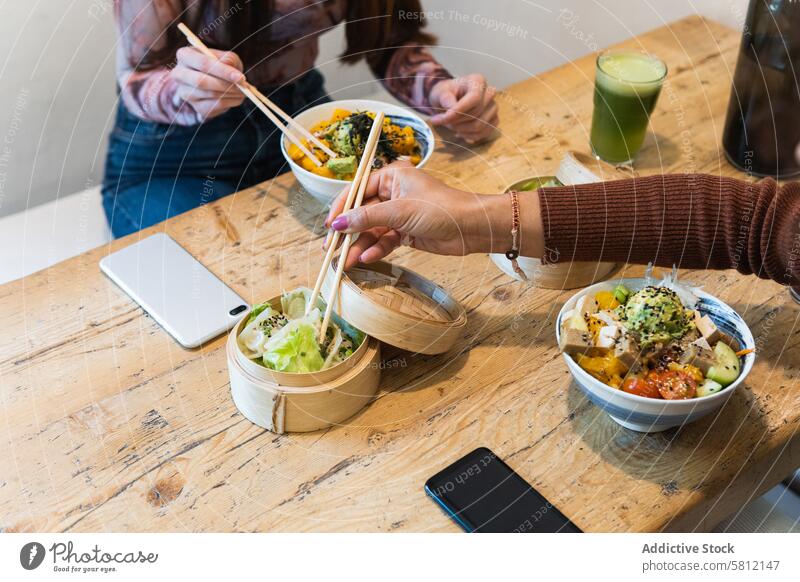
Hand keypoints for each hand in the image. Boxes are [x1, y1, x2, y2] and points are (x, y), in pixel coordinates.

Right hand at [171, 47, 245, 121]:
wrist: (212, 80)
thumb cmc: (219, 64)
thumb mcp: (225, 56)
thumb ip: (228, 59)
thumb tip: (230, 68)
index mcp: (184, 55)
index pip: (203, 64)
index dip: (223, 71)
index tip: (241, 77)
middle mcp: (179, 74)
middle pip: (201, 82)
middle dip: (226, 84)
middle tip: (243, 85)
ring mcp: (186, 93)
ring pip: (210, 95)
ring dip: (231, 94)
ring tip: (244, 90)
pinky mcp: (196, 107)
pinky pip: (215, 106)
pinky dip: (231, 102)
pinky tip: (237, 97)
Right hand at [324, 162, 543, 267]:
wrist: (472, 228)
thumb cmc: (440, 209)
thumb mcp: (400, 211)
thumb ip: (367, 217)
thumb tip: (337, 224)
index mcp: (392, 177)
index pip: (358, 190)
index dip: (342, 207)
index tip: (328, 225)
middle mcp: (394, 193)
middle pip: (363, 212)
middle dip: (348, 232)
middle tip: (332, 249)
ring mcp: (400, 214)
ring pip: (373, 230)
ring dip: (360, 245)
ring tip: (345, 262)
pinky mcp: (407, 232)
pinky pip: (385, 240)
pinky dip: (376, 249)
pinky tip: (366, 259)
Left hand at [428, 74, 498, 143]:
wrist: (451, 100)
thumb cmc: (446, 94)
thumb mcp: (441, 93)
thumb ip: (445, 99)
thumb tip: (451, 109)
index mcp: (477, 81)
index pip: (474, 98)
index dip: (459, 111)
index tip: (444, 118)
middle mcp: (489, 93)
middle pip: (476, 113)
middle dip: (457, 121)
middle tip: (442, 121)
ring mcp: (493, 107)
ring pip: (479, 125)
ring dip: (461, 129)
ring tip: (450, 125)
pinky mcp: (494, 120)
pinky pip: (483, 133)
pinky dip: (469, 136)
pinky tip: (459, 131)